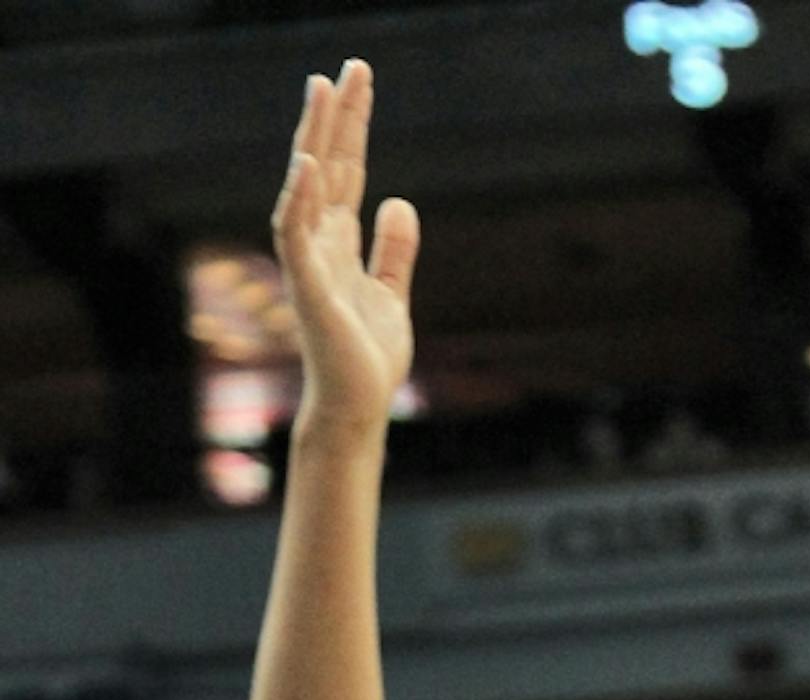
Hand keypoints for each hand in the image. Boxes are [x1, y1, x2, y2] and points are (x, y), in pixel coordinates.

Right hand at [273, 62, 417, 435]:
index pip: (346, 170)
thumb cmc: (367, 359)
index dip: (353, 126)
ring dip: (314, 137)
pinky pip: (296, 232)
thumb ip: (393, 249)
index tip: (359, 81)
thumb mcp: (392, 293)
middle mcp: (320, 241)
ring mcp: (310, 259)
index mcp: (340, 241)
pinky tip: (308, 163)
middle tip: (349, 67)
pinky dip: (299, 198)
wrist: (357, 408)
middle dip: (338, 116)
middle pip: (328, 164)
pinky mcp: (307, 285)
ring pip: (309, 184)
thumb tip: (400, 200)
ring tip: (323, 89)